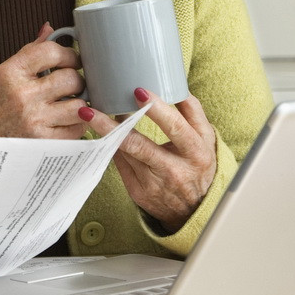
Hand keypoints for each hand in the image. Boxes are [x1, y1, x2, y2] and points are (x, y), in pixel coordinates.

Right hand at [0, 24, 87, 137]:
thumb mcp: (4, 73)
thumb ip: (30, 52)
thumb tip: (49, 28)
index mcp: (11, 72)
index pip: (51, 52)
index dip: (69, 54)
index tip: (72, 60)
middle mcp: (22, 95)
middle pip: (71, 78)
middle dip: (78, 80)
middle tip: (74, 84)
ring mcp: (34, 119)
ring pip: (78, 105)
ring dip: (80, 103)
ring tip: (72, 102)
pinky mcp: (42, 141)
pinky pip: (76, 129)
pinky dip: (77, 124)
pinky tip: (67, 120)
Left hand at [79, 88, 216, 233]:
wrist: (194, 209)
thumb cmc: (198, 166)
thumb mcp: (206, 140)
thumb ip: (193, 113)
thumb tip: (175, 84)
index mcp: (195, 152)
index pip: (175, 127)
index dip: (156, 110)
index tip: (138, 91)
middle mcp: (174, 169)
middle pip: (139, 145)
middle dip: (112, 126)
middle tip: (91, 108)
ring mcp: (153, 183)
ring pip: (124, 153)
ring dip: (104, 132)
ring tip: (88, 113)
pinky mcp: (138, 191)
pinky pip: (120, 163)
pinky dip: (110, 145)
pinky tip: (99, 131)